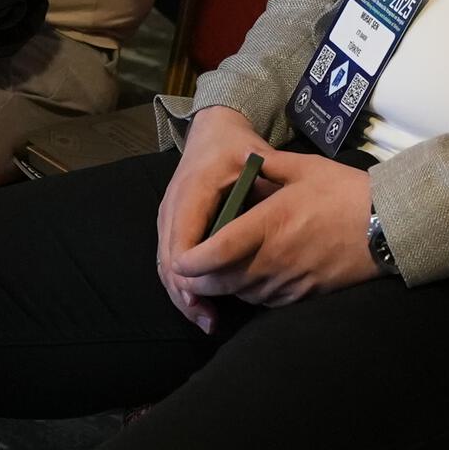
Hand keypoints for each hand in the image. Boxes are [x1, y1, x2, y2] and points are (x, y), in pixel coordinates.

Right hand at [153, 105, 265, 326]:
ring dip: (183, 295)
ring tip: (205, 319)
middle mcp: (173, 205)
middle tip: (210, 319)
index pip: (183, 238)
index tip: (210, 294)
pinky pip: (168, 260)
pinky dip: (181, 285)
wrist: (213, 130)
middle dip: (187, 292)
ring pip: (165, 265)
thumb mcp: (256, 160)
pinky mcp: (169, 225)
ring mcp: (167, 216)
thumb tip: (283, 221)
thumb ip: (268, 188)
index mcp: (193, 189)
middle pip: (169, 259)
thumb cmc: (237, 146)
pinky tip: (199, 305)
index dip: (193, 269)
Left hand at [171, 139, 376, 310]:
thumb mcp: (305, 168)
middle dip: (197, 280)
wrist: (387, 226)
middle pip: (219, 282)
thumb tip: (247, 157)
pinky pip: (264, 302)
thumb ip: (269, 165)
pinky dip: (250, 293)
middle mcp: (272, 259)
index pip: (213, 253)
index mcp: (268, 225)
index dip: (188, 262)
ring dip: (224, 287)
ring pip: (240, 294)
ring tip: (217, 272)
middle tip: (189, 269)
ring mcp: (288, 281)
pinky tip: (251, 278)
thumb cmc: (346, 193)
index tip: (179, 259)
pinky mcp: (302, 295)